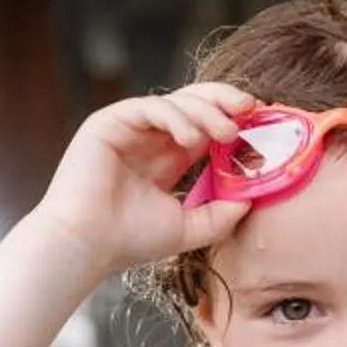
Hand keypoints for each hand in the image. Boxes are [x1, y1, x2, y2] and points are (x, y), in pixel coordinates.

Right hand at [27, 82, 259, 274]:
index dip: (232, 120)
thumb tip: (251, 200)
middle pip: (195, 102)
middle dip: (226, 100)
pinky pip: (151, 107)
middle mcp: (150, 138)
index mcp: (167, 157)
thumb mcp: (187, 228)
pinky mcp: (108, 122)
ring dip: (207, 112)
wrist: (86, 246)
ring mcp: (128, 127)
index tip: (261, 126)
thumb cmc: (128, 240)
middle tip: (251, 109)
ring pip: (177, 101)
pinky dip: (177, 117)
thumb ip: (220, 215)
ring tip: (225, 134)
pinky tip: (192, 138)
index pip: (206, 125)